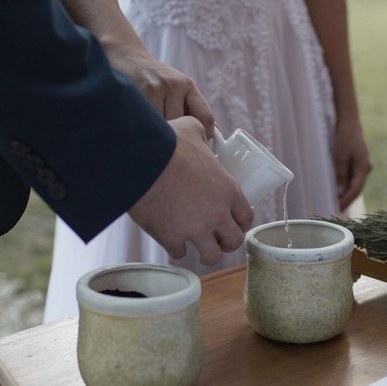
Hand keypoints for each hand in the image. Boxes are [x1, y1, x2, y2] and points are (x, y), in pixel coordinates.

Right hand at [108, 46, 213, 138]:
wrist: (127, 59)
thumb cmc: (155, 80)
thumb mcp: (178, 88)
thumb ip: (194, 108)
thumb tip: (215, 131)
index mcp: (188, 85)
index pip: (206, 116)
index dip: (206, 135)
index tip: (199, 144)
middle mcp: (175, 85)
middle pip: (184, 125)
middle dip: (180, 137)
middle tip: (174, 144)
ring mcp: (158, 88)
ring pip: (167, 126)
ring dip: (163, 136)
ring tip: (158, 137)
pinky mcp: (142, 94)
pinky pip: (151, 122)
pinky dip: (150, 129)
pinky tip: (146, 128)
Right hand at [129, 117, 253, 265]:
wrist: (140, 162)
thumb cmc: (168, 143)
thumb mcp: (192, 129)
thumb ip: (203, 133)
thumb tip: (204, 132)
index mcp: (228, 190)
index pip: (246, 217)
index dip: (241, 222)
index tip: (234, 223)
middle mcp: (217, 214)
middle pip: (234, 241)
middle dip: (227, 242)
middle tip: (218, 240)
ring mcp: (195, 229)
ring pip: (211, 256)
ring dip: (206, 254)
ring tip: (199, 251)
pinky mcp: (172, 238)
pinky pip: (180, 253)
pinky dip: (176, 248)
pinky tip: (173, 241)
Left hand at [333, 116, 370, 210]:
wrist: (349, 122)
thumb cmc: (344, 137)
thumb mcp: (340, 157)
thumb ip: (340, 174)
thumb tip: (340, 191)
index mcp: (363, 168)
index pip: (355, 190)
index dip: (346, 201)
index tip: (337, 209)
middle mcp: (365, 169)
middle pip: (356, 189)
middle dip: (346, 200)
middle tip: (334, 210)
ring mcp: (362, 166)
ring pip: (354, 185)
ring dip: (346, 194)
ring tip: (335, 203)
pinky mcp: (358, 163)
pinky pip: (352, 178)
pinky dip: (346, 186)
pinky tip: (338, 191)